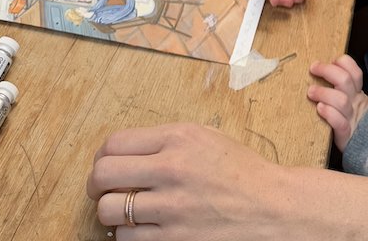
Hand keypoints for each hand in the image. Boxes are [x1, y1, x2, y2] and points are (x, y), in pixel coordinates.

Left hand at [89, 123, 285, 239]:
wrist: (271, 208)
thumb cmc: (240, 172)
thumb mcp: (205, 138)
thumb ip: (165, 141)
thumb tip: (123, 153)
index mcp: (178, 137)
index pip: (114, 143)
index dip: (102, 156)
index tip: (105, 164)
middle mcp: (171, 168)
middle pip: (103, 175)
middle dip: (96, 185)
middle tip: (101, 190)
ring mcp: (171, 208)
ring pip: (109, 211)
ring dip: (110, 213)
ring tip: (122, 212)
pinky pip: (127, 240)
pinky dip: (128, 236)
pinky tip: (141, 229)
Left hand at [308, 54, 367, 151]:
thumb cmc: (351, 120)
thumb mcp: (351, 101)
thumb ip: (340, 88)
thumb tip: (319, 70)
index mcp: (357, 92)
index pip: (355, 72)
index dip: (344, 63)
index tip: (330, 60)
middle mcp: (355, 102)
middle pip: (345, 80)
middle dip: (327, 70)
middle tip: (313, 68)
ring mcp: (351, 118)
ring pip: (341, 100)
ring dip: (324, 92)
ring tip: (311, 92)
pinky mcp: (346, 134)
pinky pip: (339, 122)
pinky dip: (329, 113)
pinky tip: (320, 109)